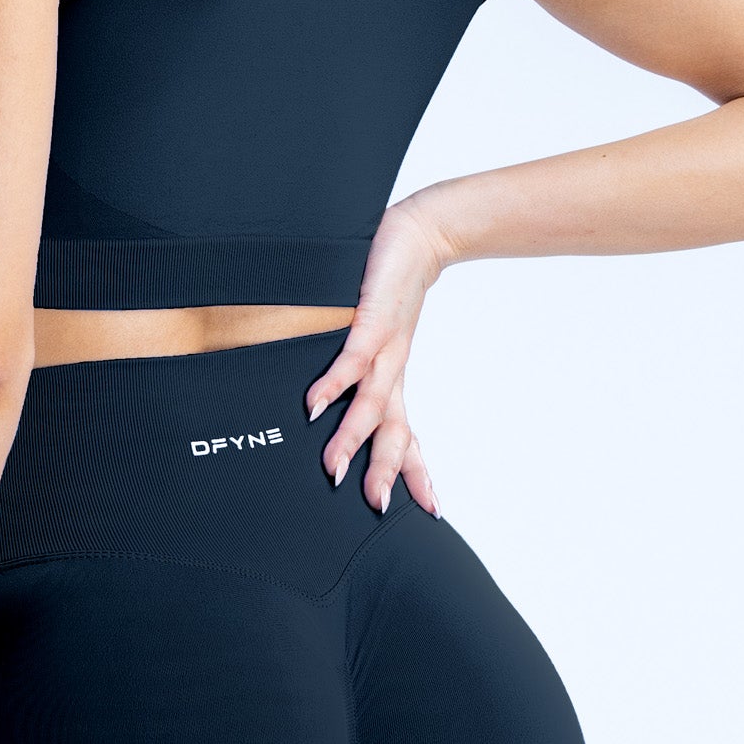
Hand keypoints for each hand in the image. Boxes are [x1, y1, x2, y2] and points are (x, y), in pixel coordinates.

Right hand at [305, 192, 452, 516]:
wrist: (422, 233)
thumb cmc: (394, 284)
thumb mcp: (379, 331)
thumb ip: (357, 362)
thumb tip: (326, 390)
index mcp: (393, 375)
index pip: (403, 432)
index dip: (413, 471)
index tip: (429, 511)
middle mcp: (393, 367)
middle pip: (392, 428)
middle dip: (384, 469)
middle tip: (375, 508)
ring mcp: (385, 344)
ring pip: (371, 401)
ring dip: (352, 436)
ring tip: (332, 468)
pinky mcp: (372, 317)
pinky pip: (352, 357)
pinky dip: (333, 382)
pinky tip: (314, 403)